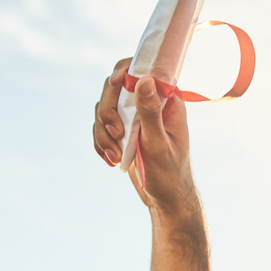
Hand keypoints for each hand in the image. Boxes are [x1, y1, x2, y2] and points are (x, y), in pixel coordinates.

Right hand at [93, 59, 201, 219]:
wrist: (166, 200)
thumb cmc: (170, 175)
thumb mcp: (158, 144)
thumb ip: (150, 112)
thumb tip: (145, 80)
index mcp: (168, 101)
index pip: (142, 70)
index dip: (123, 72)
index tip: (115, 84)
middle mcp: (150, 105)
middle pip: (114, 88)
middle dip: (108, 111)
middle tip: (116, 133)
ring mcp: (135, 117)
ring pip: (104, 107)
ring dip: (103, 131)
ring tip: (114, 155)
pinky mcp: (123, 130)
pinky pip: (101, 125)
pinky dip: (101, 141)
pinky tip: (110, 159)